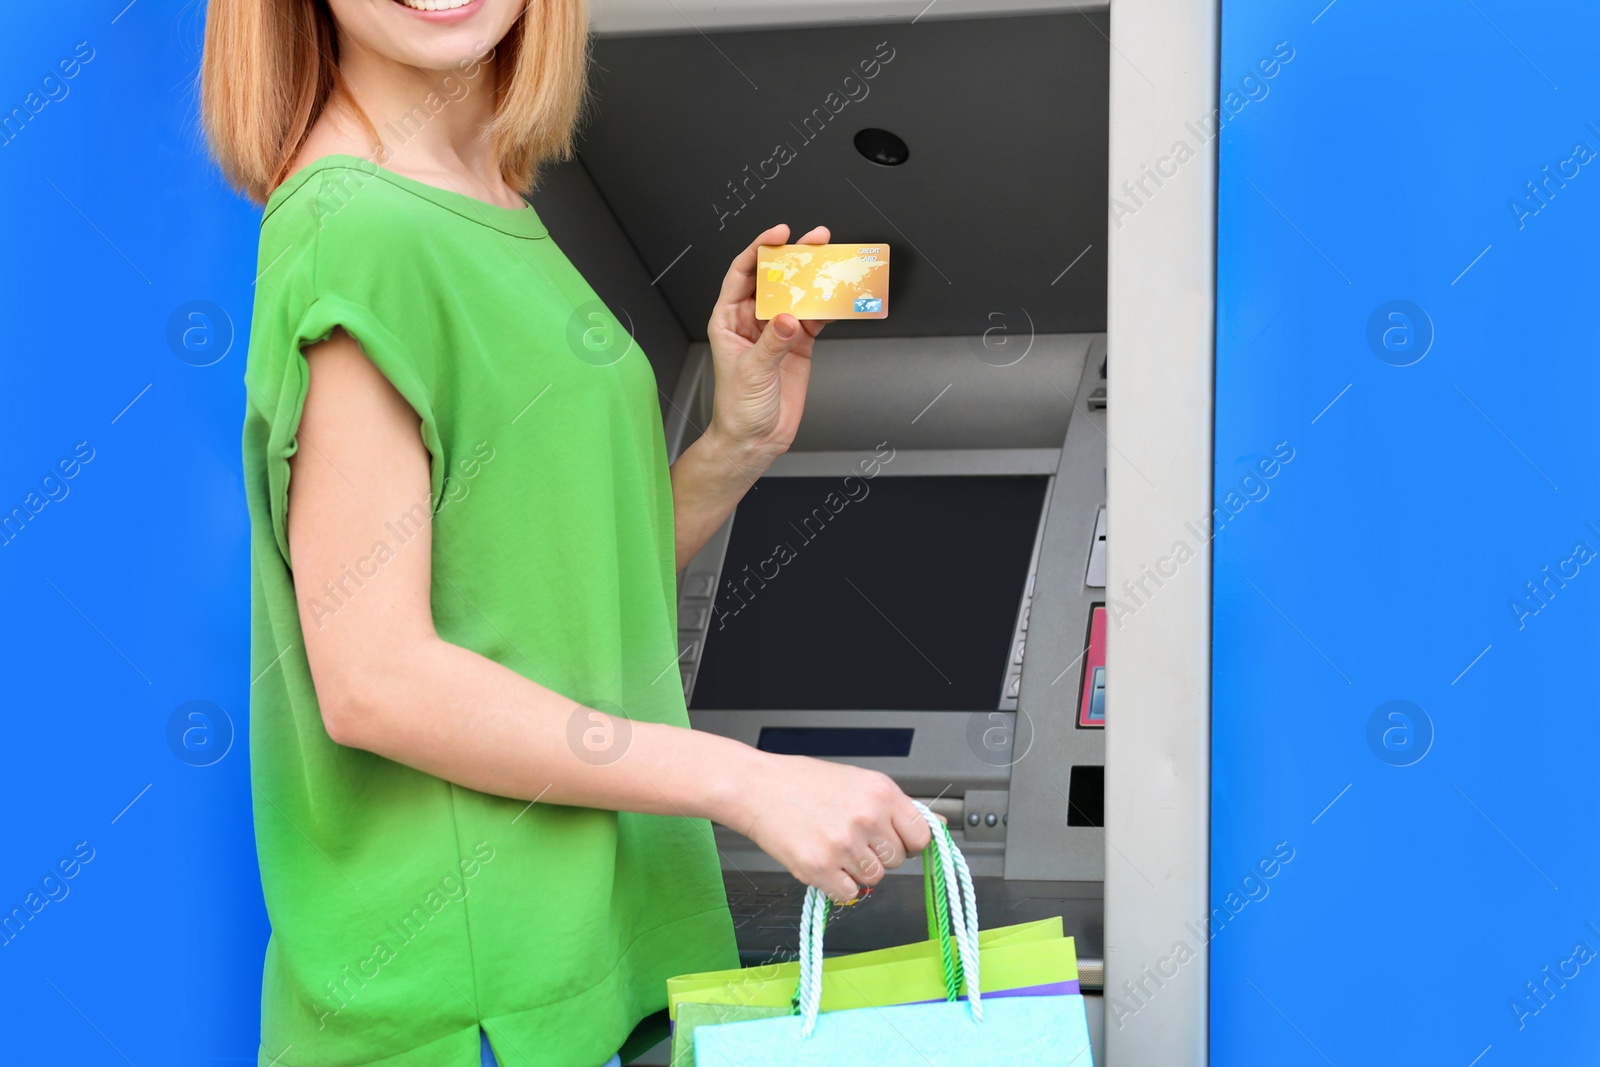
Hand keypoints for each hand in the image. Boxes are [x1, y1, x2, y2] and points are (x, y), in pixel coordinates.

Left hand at [704, 223, 835, 458]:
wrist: (755, 440)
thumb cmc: (738, 408)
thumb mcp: (752, 373)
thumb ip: (772, 343)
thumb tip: (789, 318)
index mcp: (728, 319)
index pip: (742, 274)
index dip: (759, 250)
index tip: (779, 236)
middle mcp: (752, 320)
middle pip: (774, 278)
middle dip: (795, 257)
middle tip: (816, 240)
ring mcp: (778, 330)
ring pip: (798, 294)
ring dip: (816, 277)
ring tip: (834, 260)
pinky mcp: (799, 344)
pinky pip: (815, 317)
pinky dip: (829, 306)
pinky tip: (841, 295)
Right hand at [729, 751, 931, 903]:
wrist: (756, 787)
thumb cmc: (803, 782)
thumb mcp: (857, 782)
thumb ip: (895, 807)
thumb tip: (937, 825)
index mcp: (880, 792)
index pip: (921, 835)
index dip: (906, 841)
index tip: (892, 839)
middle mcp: (866, 818)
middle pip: (897, 860)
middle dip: (877, 854)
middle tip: (850, 837)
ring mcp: (844, 845)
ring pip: (874, 879)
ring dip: (856, 870)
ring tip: (833, 846)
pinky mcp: (819, 868)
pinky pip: (847, 893)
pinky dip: (836, 885)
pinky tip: (822, 861)